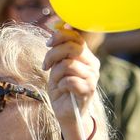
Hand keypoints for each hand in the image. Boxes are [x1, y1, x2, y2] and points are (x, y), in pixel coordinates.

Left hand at [42, 20, 101, 139]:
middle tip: (46, 66)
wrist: (67, 114)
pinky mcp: (88, 90)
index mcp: (87, 56)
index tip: (48, 43)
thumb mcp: (58, 67)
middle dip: (53, 55)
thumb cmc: (62, 89)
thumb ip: (60, 50)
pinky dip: (60, 85)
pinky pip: (69, 80)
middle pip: (71, 48)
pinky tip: (62, 90)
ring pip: (68, 64)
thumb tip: (61, 25)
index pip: (76, 37)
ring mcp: (93, 77)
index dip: (60, 36)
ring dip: (55, 74)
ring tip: (56, 82)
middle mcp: (93, 64)